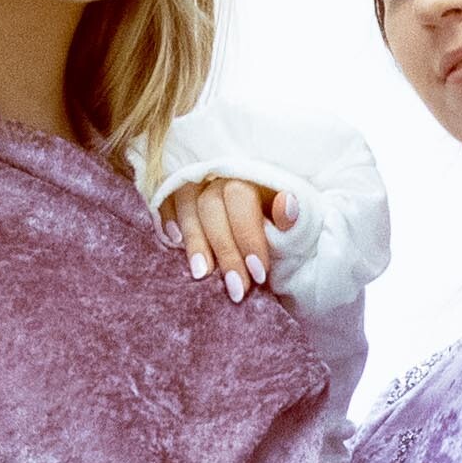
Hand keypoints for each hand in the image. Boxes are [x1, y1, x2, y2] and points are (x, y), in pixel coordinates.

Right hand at [161, 173, 299, 301]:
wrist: (270, 217)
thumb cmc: (280, 220)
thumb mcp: (296, 218)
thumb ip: (292, 217)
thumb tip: (288, 205)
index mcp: (249, 173)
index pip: (240, 198)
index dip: (248, 236)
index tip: (259, 274)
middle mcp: (219, 173)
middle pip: (211, 205)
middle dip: (225, 251)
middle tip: (237, 289)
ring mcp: (196, 181)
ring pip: (186, 205)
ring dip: (194, 241)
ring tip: (202, 275)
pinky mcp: (177, 192)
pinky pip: (165, 202)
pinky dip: (166, 219)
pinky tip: (173, 241)